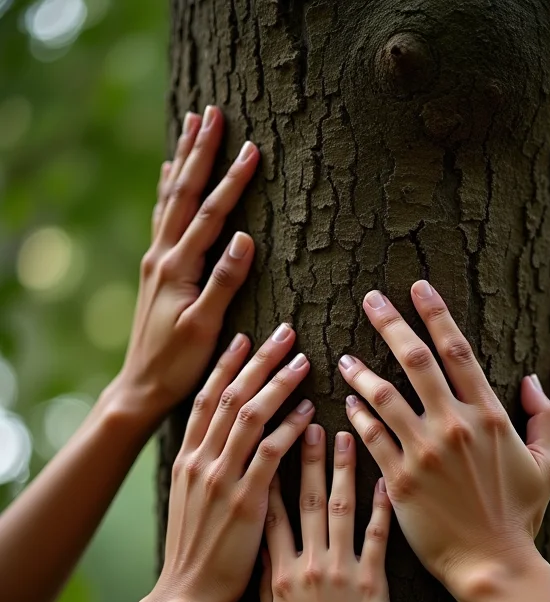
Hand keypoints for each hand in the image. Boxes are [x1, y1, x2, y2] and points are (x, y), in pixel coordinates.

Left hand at [114, 105, 260, 424]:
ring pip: (170, 199)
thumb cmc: (177, 363)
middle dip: (199, 152)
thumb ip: (223, 282)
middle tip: (211, 113)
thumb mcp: (204, 327)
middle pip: (182, 193)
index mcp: (177, 267)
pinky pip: (162, 217)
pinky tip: (168, 176)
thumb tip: (244, 238)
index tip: (252, 148)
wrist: (141, 385)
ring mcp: (157, 260)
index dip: (232, 181)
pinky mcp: (157, 269)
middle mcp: (162, 256)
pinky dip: (167, 189)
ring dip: (181, 161)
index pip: (210, 214)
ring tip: (190, 127)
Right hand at [155, 323, 314, 601]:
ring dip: (277, 385)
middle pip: (231, 396)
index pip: (207, 398)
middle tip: (285, 333)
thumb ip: (208, 465)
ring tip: (302, 361)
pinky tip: (309, 413)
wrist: (185, 594)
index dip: (227, 365)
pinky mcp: (245, 503)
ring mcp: (221, 480)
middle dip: (258, 361)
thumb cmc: (194, 547)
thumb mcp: (191, 498)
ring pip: (250, 418)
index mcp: (188, 458)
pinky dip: (289, 430)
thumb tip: (225, 436)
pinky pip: (269, 457)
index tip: (246, 337)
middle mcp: (201, 461)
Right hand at [260, 428, 391, 601]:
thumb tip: (261, 546)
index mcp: (281, 573)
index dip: (273, 476)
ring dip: (343, 471)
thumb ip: (266, 580)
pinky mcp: (372, 581)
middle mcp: (309, 563)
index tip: (275, 444)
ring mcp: (342, 570)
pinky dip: (381, 508)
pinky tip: (385, 480)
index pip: (273, 513)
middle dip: (309, 459)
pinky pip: (377, 537)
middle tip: (313, 424)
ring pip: (340, 509)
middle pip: (308, 501)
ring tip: (346, 437)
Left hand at [336, 283, 549, 599]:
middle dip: (391, 324)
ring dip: (362, 372)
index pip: (458, 351)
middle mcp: (452, 425)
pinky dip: (358, 417)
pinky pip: (372, 438)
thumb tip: (535, 379)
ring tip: (344, 357)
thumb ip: (547, 418)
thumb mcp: (549, 465)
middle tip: (371, 299)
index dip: (436, 315)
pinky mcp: (399, 479)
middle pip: (416, 362)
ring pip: (384, 397)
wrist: (493, 564)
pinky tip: (347, 404)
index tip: (419, 288)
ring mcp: (423, 452)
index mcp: (488, 416)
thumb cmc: (521, 515)